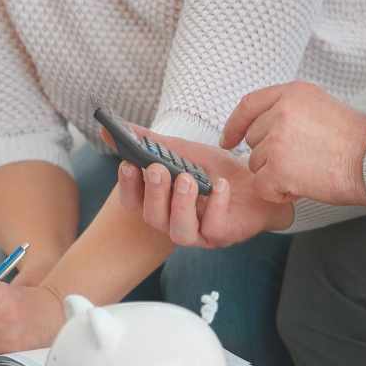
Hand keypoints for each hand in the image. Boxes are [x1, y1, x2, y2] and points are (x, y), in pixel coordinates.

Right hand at [114, 131, 293, 248]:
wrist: (256, 183)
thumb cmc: (214, 171)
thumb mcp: (181, 152)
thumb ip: (148, 143)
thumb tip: (109, 130)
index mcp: (160, 204)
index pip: (133, 202)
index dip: (127, 186)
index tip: (127, 163)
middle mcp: (174, 222)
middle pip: (153, 217)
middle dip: (154, 192)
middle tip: (157, 167)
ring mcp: (199, 233)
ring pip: (179, 230)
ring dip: (180, 203)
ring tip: (187, 178)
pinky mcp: (223, 235)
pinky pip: (214, 228)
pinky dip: (216, 205)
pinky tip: (220, 185)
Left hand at [223, 82, 365, 206]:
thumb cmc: (355, 139)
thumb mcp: (321, 105)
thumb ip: (290, 110)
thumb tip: (264, 126)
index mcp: (292, 93)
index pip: (249, 105)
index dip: (235, 125)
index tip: (229, 139)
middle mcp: (280, 112)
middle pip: (254, 139)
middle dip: (269, 155)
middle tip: (301, 161)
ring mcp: (277, 140)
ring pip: (257, 164)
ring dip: (276, 174)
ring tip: (307, 171)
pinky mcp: (278, 168)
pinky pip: (262, 186)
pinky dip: (278, 193)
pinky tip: (302, 187)